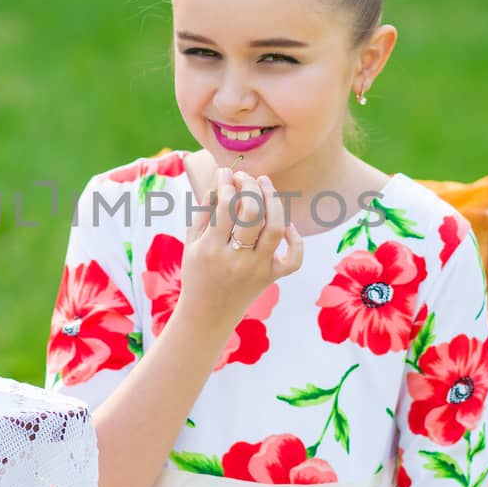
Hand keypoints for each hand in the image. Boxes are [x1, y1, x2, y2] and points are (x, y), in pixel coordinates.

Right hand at [179, 167, 302, 333]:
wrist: (208, 314)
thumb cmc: (198, 273)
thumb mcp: (192, 243)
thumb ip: (204, 212)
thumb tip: (221, 182)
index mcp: (211, 249)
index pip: (225, 206)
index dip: (227, 183)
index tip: (225, 173)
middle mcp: (237, 259)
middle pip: (253, 213)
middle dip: (250, 187)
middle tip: (245, 177)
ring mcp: (257, 269)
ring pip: (276, 229)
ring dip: (274, 201)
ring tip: (265, 184)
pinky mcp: (271, 277)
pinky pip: (293, 259)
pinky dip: (295, 240)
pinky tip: (286, 225)